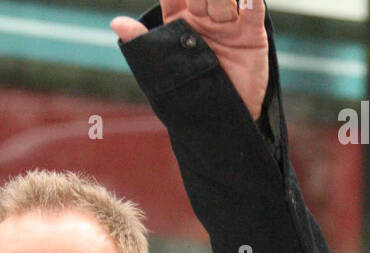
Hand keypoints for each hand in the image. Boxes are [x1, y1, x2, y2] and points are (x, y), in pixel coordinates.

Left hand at [111, 1, 268, 120]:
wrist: (219, 123)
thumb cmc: (189, 95)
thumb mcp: (164, 68)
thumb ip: (143, 42)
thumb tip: (115, 22)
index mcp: (181, 23)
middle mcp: (205, 18)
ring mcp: (229, 24)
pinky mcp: (252, 34)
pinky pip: (253, 11)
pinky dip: (252, 0)